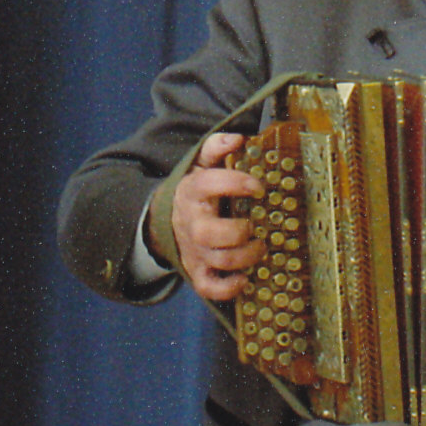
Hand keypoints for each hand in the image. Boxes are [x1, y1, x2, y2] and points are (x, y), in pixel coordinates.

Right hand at [167, 132, 263, 301]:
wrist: (166, 221)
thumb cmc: (196, 193)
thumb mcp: (200, 165)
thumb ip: (215, 148)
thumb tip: (237, 138)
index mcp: (194, 193)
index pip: (209, 184)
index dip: (235, 183)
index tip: (258, 185)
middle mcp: (193, 224)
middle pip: (208, 233)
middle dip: (239, 231)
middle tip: (255, 225)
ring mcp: (195, 250)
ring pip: (218, 260)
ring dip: (244, 257)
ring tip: (259, 248)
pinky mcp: (197, 271)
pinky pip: (209, 287)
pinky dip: (229, 288)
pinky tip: (245, 278)